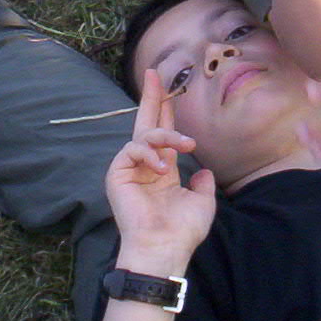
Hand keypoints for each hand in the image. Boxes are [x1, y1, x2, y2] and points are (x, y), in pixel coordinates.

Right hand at [105, 68, 215, 268]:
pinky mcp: (116, 173)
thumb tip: (203, 171)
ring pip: (145, 136)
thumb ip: (202, 184)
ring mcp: (128, 169)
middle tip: (155, 73)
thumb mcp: (202, 202)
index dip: (166, 111)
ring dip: (167, 135)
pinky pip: (131, 149)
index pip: (162, 134)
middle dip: (152, 98)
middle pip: (146, 123)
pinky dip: (149, 154)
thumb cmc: (182, 230)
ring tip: (185, 145)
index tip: (170, 88)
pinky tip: (163, 168)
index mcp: (161, 171)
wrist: (164, 247)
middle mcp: (144, 166)